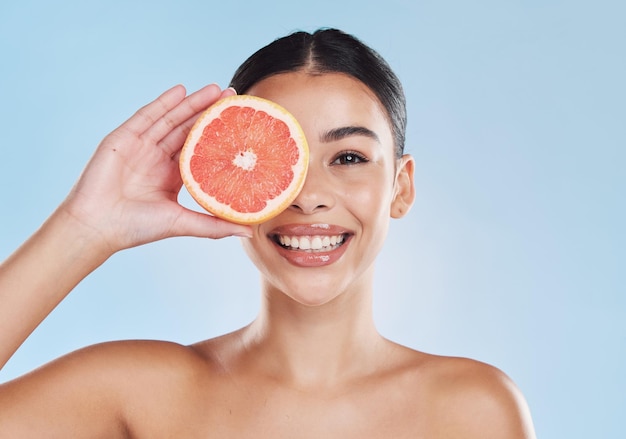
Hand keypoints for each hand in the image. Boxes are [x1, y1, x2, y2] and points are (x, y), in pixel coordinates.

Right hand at [62, 84, 251, 253]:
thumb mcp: (183, 223)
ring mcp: (140, 147)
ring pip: (171, 119)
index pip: (200, 149)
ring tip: (215, 89)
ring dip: (192, 103)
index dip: (218, 136)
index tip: (240, 124)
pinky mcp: (123, 138)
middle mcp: (157, 159)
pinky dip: (163, 103)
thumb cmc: (136, 228)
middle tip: (232, 96)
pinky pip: (146, 116)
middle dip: (209, 112)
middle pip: (188, 129)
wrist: (97, 226)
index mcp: (171, 176)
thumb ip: (214, 225)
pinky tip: (181, 91)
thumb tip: (249, 231)